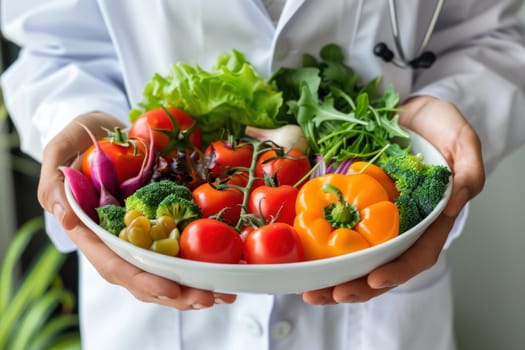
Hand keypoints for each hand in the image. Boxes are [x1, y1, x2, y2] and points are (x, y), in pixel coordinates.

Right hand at [37, 112, 235, 309]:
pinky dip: (195, 266)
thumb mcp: (59, 151)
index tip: (171, 288)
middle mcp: (115, 241)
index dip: (142, 279)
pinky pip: (175, 251)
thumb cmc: (78, 140)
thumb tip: (65, 218)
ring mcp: (137, 235)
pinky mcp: (156, 225)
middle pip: (143, 278)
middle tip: (209, 298)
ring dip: (190, 288)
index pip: (114, 265)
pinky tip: (220, 274)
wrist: (101, 129)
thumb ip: (53, 184)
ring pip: (161, 272)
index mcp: (91, 232)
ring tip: (222, 295)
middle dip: (175, 293)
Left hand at [302, 96, 484, 303]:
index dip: (398, 271)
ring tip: (310, 291)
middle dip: (357, 286)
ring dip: (334, 277)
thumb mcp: (461, 141)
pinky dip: (321, 249)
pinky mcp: (354, 204)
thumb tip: (454, 206)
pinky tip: (303, 260)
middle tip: (329, 294)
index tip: (374, 279)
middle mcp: (401, 224)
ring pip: (357, 257)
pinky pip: (338, 231)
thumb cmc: (438, 126)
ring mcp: (376, 217)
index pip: (417, 254)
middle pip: (382, 265)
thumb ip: (468, 171)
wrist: (408, 111)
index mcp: (429, 219)